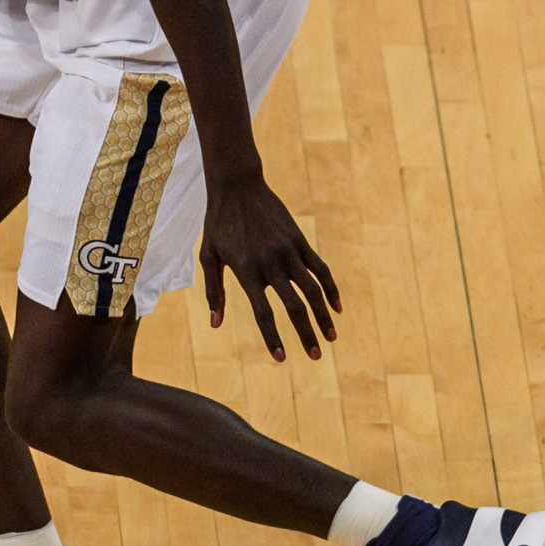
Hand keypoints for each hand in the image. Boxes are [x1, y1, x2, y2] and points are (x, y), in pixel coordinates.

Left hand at [200, 176, 340, 361]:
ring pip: (313, 290)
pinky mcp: (300, 241)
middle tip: (316, 356)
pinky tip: (336, 307)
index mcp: (246, 271)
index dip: (272, 337)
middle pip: (294, 307)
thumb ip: (214, 292)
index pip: (263, 313)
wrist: (238, 186)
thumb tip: (216, 325)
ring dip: (323, 316)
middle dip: (306, 334)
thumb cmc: (218, 224)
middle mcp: (270, 264)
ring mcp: (288, 251)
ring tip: (332, 336)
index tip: (281, 358)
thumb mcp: (208, 256)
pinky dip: (331, 289)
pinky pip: (321, 269)